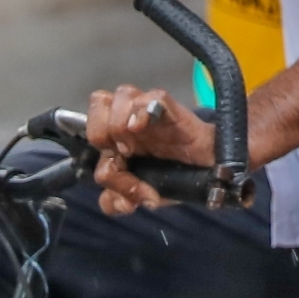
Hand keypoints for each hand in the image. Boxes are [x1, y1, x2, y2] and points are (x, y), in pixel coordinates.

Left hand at [85, 84, 214, 215]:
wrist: (210, 173)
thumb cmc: (175, 176)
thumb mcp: (142, 195)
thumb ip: (121, 201)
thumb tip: (112, 203)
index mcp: (116, 136)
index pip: (88, 124)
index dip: (94, 144)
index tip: (114, 164)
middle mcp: (129, 119)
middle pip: (98, 101)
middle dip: (102, 129)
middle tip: (121, 151)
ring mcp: (149, 112)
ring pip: (121, 94)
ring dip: (119, 122)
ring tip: (133, 147)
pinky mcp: (170, 109)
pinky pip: (153, 97)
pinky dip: (143, 111)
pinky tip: (142, 128)